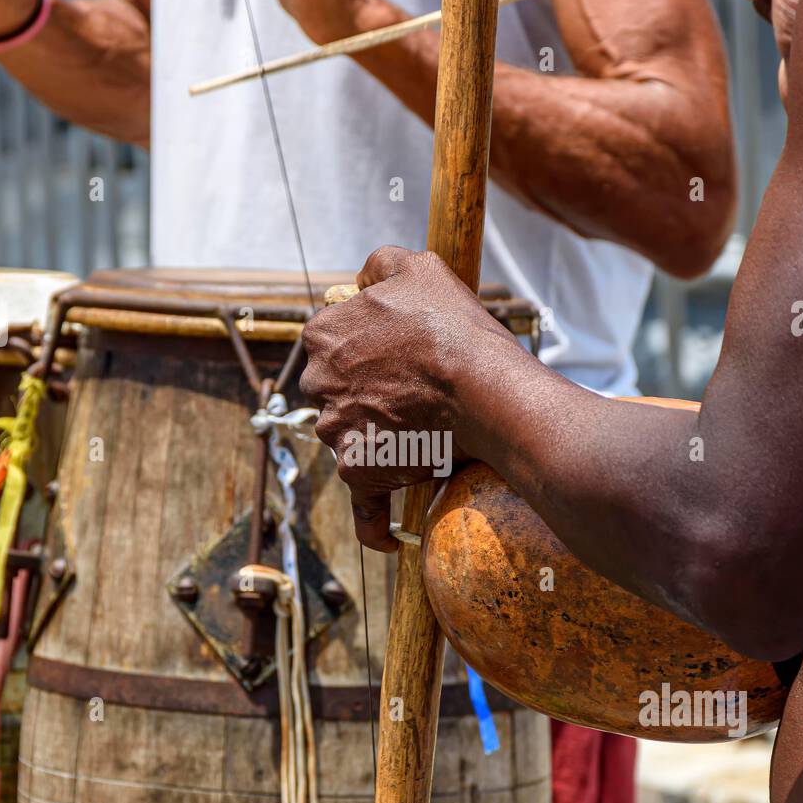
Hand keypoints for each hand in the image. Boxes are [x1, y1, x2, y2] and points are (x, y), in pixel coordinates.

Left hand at [300, 248, 514, 550]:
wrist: (483, 388)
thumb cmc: (453, 328)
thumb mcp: (418, 269)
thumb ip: (382, 264)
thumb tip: (362, 277)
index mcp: (323, 334)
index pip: (332, 344)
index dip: (367, 350)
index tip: (398, 357)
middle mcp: (319, 384)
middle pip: (336, 393)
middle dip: (365, 395)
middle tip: (412, 394)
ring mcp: (337, 430)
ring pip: (351, 439)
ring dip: (377, 441)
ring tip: (423, 435)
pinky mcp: (360, 471)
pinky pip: (365, 506)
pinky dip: (375, 523)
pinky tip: (387, 538)